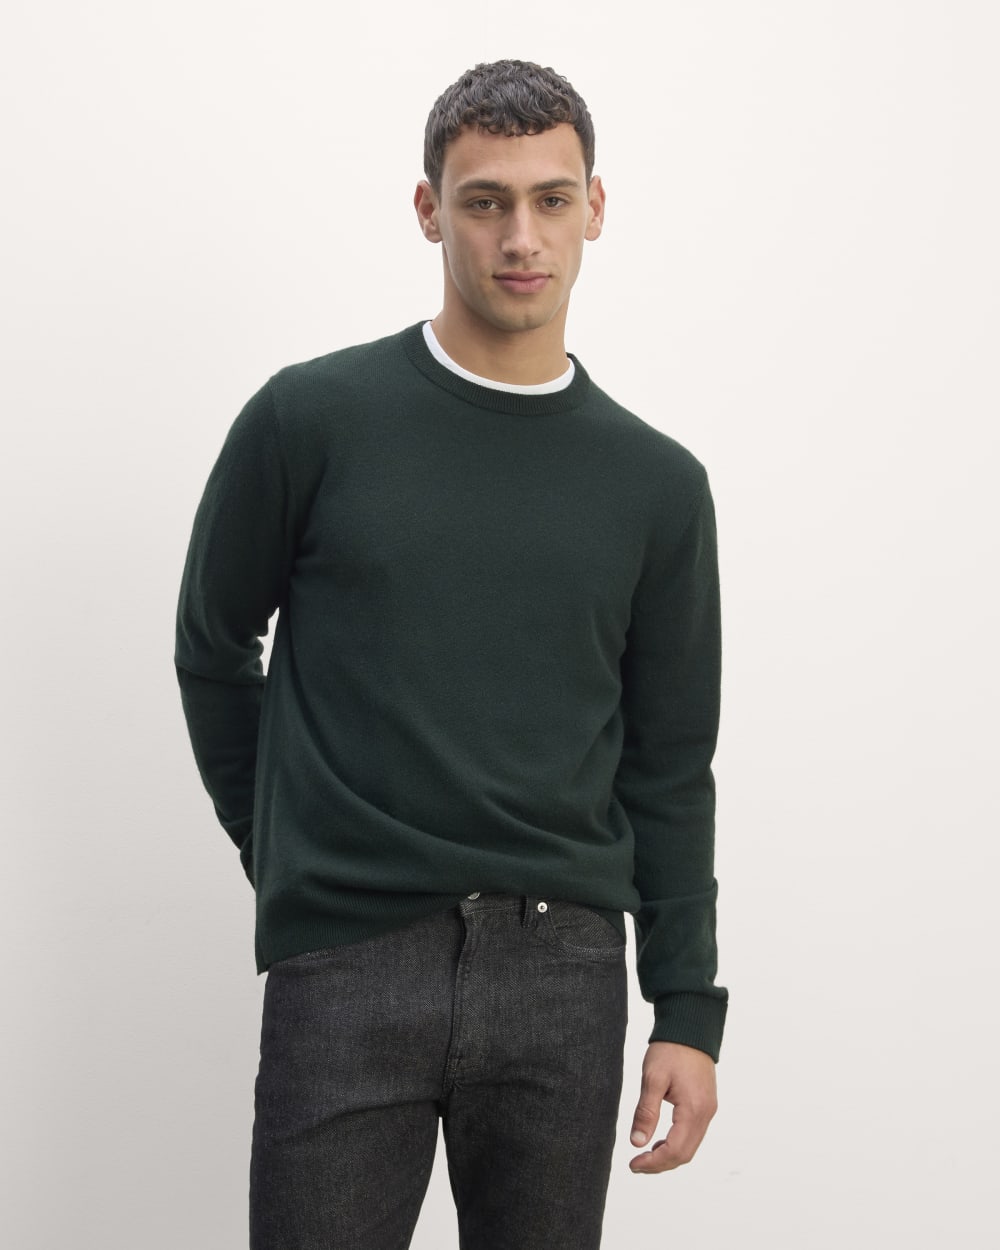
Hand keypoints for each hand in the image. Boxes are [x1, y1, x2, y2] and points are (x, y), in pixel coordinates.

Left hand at [628, 1041, 717, 1173]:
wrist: (691, 1028)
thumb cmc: (671, 1049)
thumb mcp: (653, 1078)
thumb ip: (646, 1112)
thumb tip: (637, 1142)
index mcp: (694, 1109)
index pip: (675, 1150)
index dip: (654, 1162)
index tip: (633, 1164)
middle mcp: (706, 1114)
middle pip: (685, 1154)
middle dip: (660, 1164)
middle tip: (636, 1164)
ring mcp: (708, 1110)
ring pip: (690, 1147)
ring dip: (669, 1155)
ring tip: (645, 1154)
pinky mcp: (706, 1105)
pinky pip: (693, 1134)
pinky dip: (677, 1143)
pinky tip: (660, 1140)